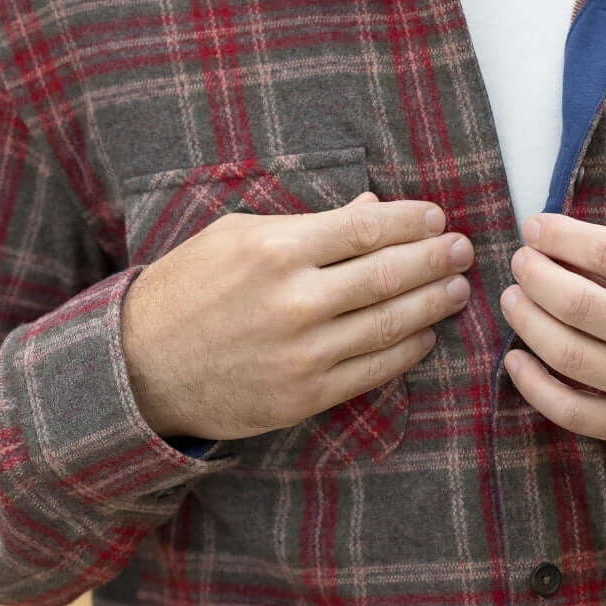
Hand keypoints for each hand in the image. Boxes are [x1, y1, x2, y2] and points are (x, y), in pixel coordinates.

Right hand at [121, 192, 473, 440]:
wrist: (140, 367)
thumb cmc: (188, 289)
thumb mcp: (235, 237)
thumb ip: (308, 224)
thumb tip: (372, 209)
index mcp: (276, 251)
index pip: (366, 229)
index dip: (413, 223)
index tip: (438, 219)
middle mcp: (294, 301)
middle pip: (388, 275)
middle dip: (436, 260)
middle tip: (464, 251)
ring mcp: (303, 353)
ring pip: (390, 324)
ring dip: (433, 304)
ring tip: (457, 288)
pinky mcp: (306, 395)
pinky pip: (374, 371)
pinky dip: (408, 350)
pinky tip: (426, 334)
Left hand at [499, 214, 605, 475]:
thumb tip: (575, 249)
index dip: (561, 236)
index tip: (536, 227)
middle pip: (577, 303)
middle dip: (534, 275)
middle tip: (520, 263)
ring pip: (567, 354)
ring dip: (526, 321)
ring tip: (513, 300)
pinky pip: (572, 410)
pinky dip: (534, 384)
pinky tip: (517, 361)